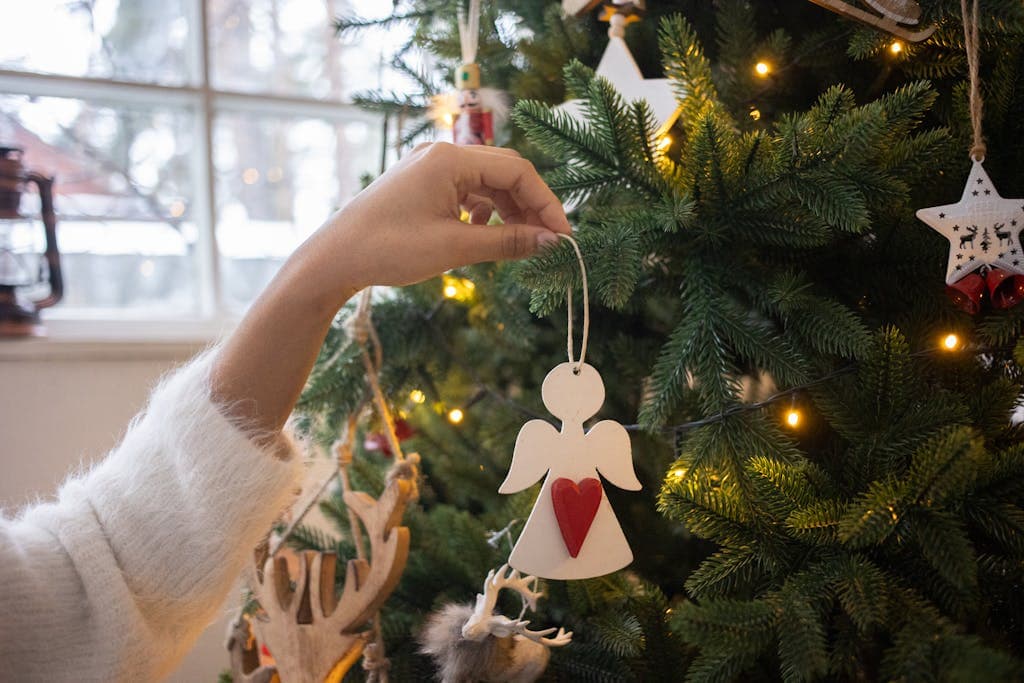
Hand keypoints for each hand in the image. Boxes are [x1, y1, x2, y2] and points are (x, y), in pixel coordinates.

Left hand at [285, 142, 570, 309]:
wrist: (334, 258)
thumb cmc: (389, 248)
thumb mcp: (455, 247)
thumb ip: (508, 241)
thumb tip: (550, 242)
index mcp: (449, 159)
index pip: (517, 170)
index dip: (545, 202)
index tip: (562, 235)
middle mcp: (441, 156)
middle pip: (504, 172)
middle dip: (530, 206)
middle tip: (549, 241)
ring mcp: (429, 170)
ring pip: (486, 184)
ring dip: (508, 211)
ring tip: (522, 243)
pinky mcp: (421, 186)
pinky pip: (466, 193)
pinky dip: (484, 213)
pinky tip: (483, 235)